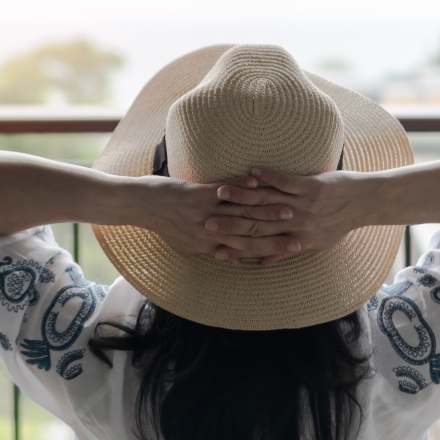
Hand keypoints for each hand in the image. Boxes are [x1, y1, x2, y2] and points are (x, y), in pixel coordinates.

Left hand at [136, 174, 288, 257]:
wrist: (138, 206)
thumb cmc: (164, 225)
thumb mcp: (188, 245)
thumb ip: (213, 251)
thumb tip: (236, 259)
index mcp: (208, 246)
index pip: (246, 251)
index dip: (271, 251)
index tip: (294, 249)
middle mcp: (208, 233)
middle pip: (248, 235)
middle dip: (277, 234)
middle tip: (301, 232)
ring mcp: (203, 214)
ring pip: (241, 214)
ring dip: (266, 209)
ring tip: (290, 207)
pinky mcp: (196, 196)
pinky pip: (223, 191)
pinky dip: (241, 186)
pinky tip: (259, 180)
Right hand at [205, 166, 367, 264]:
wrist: (367, 202)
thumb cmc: (339, 223)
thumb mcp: (315, 244)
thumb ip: (286, 252)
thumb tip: (261, 264)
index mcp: (296, 240)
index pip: (260, 243)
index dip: (236, 244)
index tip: (214, 243)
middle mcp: (299, 225)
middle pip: (258, 224)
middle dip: (231, 222)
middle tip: (206, 220)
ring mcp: (306, 205)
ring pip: (269, 201)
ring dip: (244, 195)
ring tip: (221, 192)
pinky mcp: (314, 187)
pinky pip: (288, 181)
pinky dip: (270, 175)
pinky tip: (252, 169)